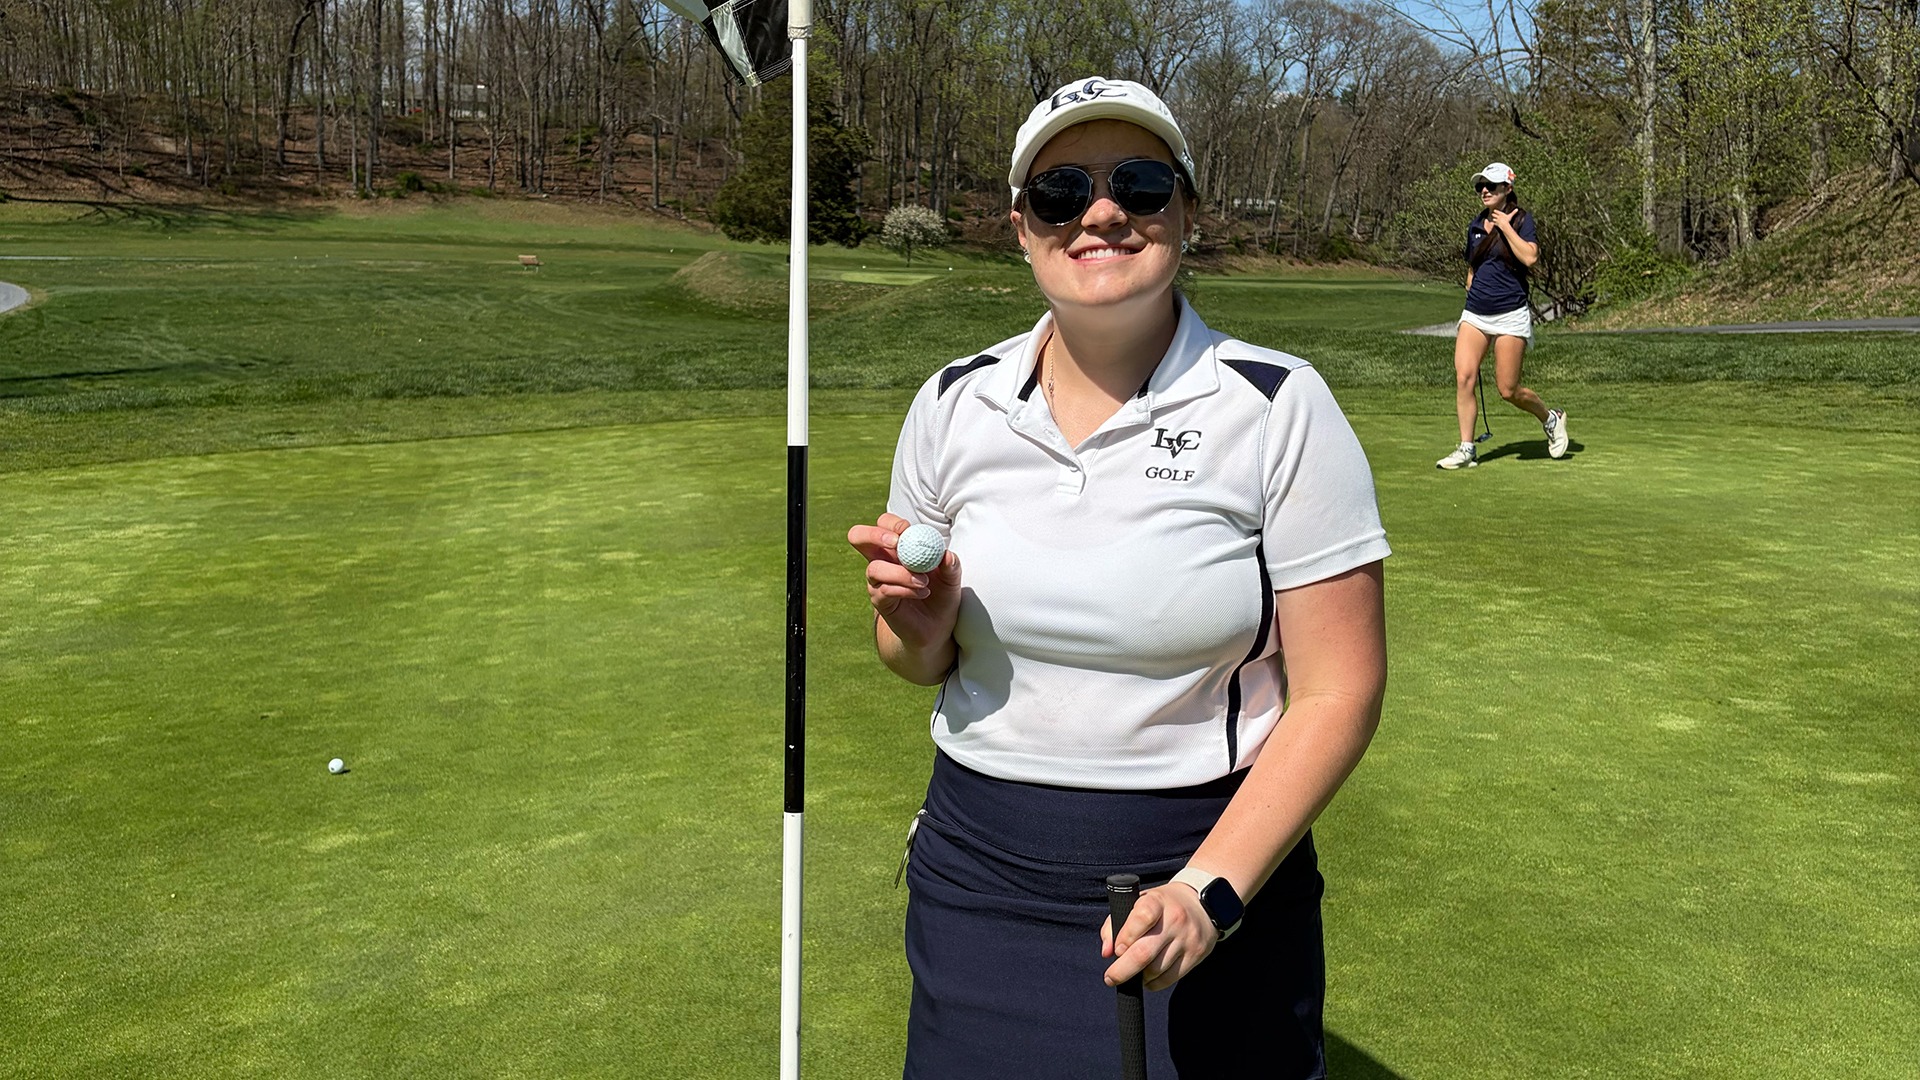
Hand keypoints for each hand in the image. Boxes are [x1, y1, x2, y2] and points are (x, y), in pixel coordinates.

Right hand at [847, 512, 962, 652]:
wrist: (937, 626)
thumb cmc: (942, 595)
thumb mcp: (952, 579)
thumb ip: (950, 565)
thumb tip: (946, 554)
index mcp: (897, 547)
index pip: (884, 524)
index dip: (891, 523)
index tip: (907, 529)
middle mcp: (882, 560)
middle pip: (858, 536)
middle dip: (874, 535)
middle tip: (897, 542)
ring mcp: (877, 580)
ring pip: (874, 568)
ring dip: (901, 573)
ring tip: (925, 582)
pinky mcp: (879, 600)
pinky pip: (883, 590)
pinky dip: (904, 590)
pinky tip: (922, 593)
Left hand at [1101, 882, 1218, 991]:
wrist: (1203, 904)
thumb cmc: (1161, 906)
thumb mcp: (1138, 903)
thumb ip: (1114, 924)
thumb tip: (1107, 953)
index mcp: (1156, 902)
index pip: (1141, 918)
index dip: (1125, 937)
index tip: (1117, 950)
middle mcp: (1174, 919)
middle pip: (1145, 952)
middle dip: (1122, 970)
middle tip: (1110, 978)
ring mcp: (1187, 939)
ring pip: (1156, 970)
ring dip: (1139, 976)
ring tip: (1134, 971)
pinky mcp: (1196, 955)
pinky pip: (1169, 979)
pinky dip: (1153, 983)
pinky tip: (1148, 977)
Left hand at [1488, 206, 1515, 230]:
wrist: (1504, 225)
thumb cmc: (1507, 220)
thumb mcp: (1510, 215)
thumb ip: (1513, 212)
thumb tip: (1517, 209)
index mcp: (1500, 214)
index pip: (1496, 211)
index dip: (1495, 211)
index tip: (1494, 210)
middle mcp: (1498, 217)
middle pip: (1493, 215)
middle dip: (1493, 214)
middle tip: (1492, 214)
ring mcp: (1496, 220)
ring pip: (1493, 219)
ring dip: (1494, 219)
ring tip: (1494, 219)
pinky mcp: (1496, 224)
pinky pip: (1494, 223)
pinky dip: (1495, 223)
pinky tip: (1495, 223)